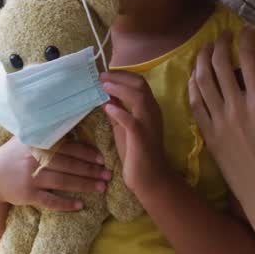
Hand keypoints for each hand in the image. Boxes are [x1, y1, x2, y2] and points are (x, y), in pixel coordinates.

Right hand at [0, 135, 109, 211]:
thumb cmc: (14, 156)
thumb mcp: (26, 139)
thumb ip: (46, 132)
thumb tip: (71, 118)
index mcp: (37, 143)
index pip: (67, 147)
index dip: (86, 153)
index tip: (102, 158)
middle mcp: (34, 159)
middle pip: (68, 165)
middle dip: (91, 170)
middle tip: (108, 175)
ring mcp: (30, 177)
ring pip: (63, 182)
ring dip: (84, 185)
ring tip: (101, 188)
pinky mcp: (27, 194)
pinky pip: (50, 201)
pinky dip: (65, 204)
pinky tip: (80, 206)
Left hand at [100, 70, 169, 193]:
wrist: (150, 178)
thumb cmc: (137, 153)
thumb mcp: (124, 128)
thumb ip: (117, 112)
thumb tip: (106, 96)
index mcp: (149, 109)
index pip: (139, 83)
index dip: (121, 75)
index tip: (104, 74)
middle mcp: (152, 112)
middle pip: (140, 84)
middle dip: (119, 77)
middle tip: (101, 76)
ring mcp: (149, 124)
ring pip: (139, 97)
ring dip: (119, 89)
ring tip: (103, 86)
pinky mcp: (142, 137)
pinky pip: (132, 121)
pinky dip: (120, 112)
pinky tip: (107, 107)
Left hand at [189, 28, 254, 253]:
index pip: (247, 59)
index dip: (245, 39)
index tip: (248, 32)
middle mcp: (235, 109)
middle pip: (219, 64)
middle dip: (220, 43)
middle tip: (224, 35)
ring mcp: (218, 122)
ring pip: (201, 80)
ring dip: (201, 59)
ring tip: (206, 48)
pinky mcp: (208, 136)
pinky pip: (194, 103)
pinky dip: (193, 84)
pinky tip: (196, 76)